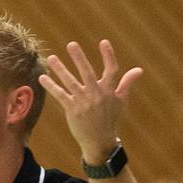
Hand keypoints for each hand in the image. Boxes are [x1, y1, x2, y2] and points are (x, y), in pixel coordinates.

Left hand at [38, 40, 142, 164]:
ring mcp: (84, 102)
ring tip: (51, 58)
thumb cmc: (110, 118)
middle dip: (79, 58)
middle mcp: (96, 94)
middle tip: (71, 44)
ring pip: (70, 82)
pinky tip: (43, 78)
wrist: (99, 140)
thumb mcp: (121, 101)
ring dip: (60, 69)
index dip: (108, 56)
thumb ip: (127, 83)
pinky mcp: (73, 109)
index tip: (103, 42)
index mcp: (109, 90)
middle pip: (87, 72)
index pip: (111, 70)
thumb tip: (139, 70)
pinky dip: (51, 86)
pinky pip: (60, 95)